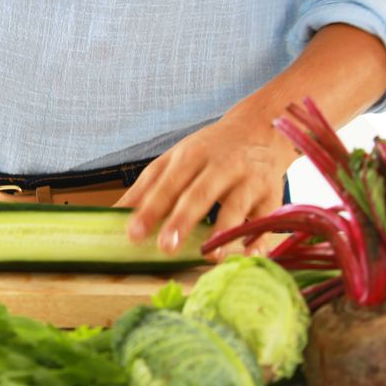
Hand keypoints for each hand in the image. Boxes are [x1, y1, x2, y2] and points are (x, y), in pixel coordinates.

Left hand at [115, 114, 299, 258]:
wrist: (261, 129)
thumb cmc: (209, 150)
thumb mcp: (174, 159)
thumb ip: (146, 187)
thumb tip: (113, 213)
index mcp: (191, 156)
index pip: (167, 184)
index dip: (151, 209)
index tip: (133, 233)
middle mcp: (221, 166)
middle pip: (200, 194)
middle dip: (182, 220)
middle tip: (166, 247)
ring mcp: (249, 180)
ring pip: (236, 206)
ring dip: (223, 231)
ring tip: (210, 256)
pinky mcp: (272, 195)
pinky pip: (266, 219)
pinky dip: (259, 238)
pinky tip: (249, 255)